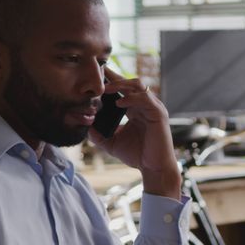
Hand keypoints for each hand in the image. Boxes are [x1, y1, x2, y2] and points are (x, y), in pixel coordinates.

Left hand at [89, 67, 180, 198]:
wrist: (154, 168)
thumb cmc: (138, 156)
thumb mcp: (112, 143)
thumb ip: (99, 136)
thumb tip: (85, 127)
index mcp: (136, 109)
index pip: (123, 89)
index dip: (111, 81)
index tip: (96, 75)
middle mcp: (145, 105)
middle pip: (130, 82)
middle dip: (114, 77)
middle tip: (98, 75)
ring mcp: (153, 107)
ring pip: (138, 85)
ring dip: (121, 84)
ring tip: (106, 89)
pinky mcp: (159, 113)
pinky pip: (145, 98)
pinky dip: (132, 98)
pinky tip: (119, 103)